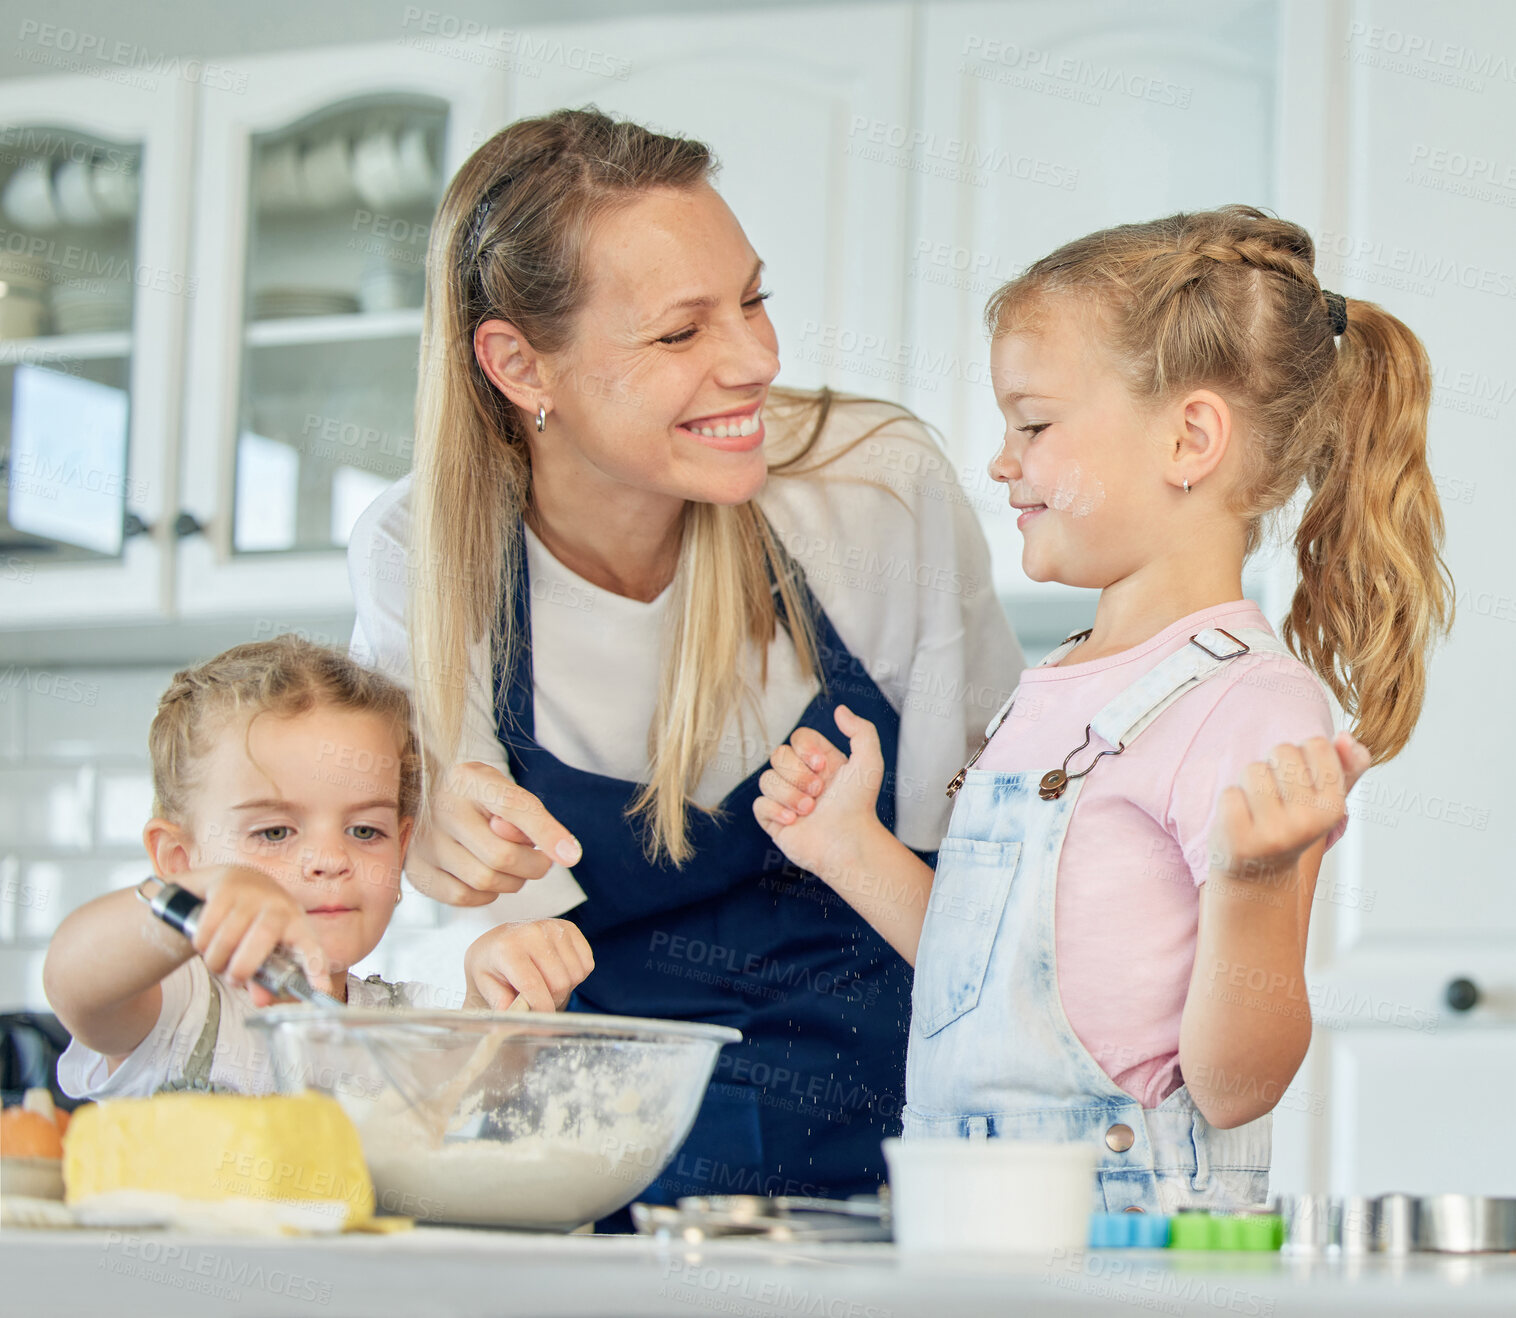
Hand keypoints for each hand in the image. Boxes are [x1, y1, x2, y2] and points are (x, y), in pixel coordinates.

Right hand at [177, 865, 332, 1004]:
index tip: (320, 990)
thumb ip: (264, 977)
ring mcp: (252, 893)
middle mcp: (278, 904)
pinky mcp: (226, 888)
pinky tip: (205, 944)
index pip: (311, 945)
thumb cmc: (256, 922)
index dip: (316, 967)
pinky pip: (208, 925)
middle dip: (244, 967)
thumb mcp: (265, 947)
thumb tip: (261, 1001)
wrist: (236, 879)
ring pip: (229, 935)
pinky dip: (202, 944)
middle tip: (233, 979)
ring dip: (217, 959)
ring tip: (217, 964)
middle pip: (264, 936)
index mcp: (296, 923)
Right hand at [404, 761, 581, 907]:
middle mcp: (441, 808)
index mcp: (468, 779)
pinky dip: (486, 894)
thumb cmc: (478, 797)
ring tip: (512, 865)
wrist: (425, 801)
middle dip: (533, 865)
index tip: (571, 857)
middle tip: (539, 860)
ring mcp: (424, 842)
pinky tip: (487, 876)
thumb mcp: (504, 789)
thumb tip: (558, 853)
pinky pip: (464, 897)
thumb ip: (528, 814)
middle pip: (502, 855)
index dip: (545, 833)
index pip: (512, 806)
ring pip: (485, 881)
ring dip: (513, 881)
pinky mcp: (416, 871)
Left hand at [463, 919, 593, 1010]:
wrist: (499, 940)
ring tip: (547, 985)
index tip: (543, 1022)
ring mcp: (554, 927)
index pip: (532, 984)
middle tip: (541, 1001)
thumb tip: (513, 1017)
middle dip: (553, 1000)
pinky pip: (587, 963)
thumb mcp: (484, 985)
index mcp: (507, 948)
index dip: (541, 1008)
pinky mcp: (570, 928)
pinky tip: (558, 971)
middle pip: (559, 982)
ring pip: (576, 974)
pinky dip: (576, 975)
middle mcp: (532, 933)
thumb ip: (500, 1002)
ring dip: (566, 988)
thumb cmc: (492, 964)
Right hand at [753, 704, 887, 880]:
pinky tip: (794, 821)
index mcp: (819, 762)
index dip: (805, 749)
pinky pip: (759, 805)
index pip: (797, 738)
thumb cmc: (860, 806)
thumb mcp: (869, 762)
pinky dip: (776, 811)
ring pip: (766, 780)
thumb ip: (860, 731)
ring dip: (790, 795)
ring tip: (810, 811)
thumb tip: (839, 710)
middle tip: (819, 792)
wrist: (849, 844)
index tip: (823, 766)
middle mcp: (800, 777)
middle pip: (777, 755)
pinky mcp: (774, 820)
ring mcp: (785, 798)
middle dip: (798, 774)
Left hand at [1209, 733, 1371, 883]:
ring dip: (1248, 784)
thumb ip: (1345, 766)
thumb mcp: (1325, 799)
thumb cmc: (1291, 827)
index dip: (1300, 756)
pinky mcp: (1239, 839)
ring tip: (1256, 810)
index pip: (1316, 744)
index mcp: (1334, 807)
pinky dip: (1230, 802)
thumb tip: (1345, 737)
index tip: (1297, 783)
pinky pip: (1229, 793)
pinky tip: (1240, 822)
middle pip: (1281, 751)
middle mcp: (1308, 822)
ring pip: (1252, 769)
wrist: (1259, 875)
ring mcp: (1274, 833)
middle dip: (1272, 766)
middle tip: (1273, 798)